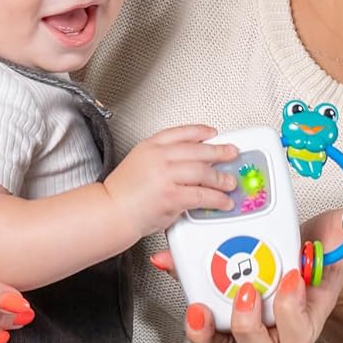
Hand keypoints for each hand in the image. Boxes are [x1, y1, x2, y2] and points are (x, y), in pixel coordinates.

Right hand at [103, 126, 239, 237]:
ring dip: (221, 178)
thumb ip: (162, 158)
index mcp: (150, 146)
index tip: (213, 134)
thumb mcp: (139, 162)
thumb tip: (190, 160)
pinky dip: (217, 199)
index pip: (181, 132)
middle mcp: (159, 157)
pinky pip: (202, 195)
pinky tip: (223, 201)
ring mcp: (165, 176)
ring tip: (229, 182)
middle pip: (198, 150)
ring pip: (203, 172)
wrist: (111, 211)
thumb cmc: (122, 193)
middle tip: (232, 154)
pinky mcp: (172, 196)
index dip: (201, 132)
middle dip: (220, 152)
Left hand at [151, 195, 342, 342]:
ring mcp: (244, 325)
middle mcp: (273, 330)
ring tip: (200, 304)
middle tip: (247, 290)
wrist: (300, 255)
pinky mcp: (219, 312)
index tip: (290, 276)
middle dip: (250, 326)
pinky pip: (201, 324)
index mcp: (305, 317)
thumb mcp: (338, 234)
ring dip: (209, 331)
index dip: (291, 314)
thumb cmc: (318, 252)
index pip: (298, 335)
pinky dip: (186, 305)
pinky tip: (174, 271)